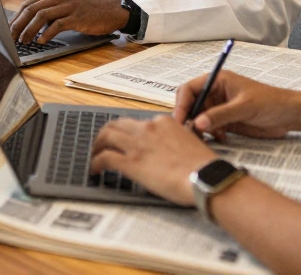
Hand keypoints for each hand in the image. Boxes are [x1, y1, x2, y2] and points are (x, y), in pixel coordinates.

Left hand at [9, 0, 128, 43]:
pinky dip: (46, 34)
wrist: (110, 11)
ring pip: (41, 16)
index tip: (8, 29)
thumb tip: (28, 25)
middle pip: (31, 9)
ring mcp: (68, 5)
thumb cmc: (86, 10)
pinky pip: (57, 25)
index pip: (28, 3)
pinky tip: (41, 41)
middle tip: (10, 37)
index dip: (16, 17)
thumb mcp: (64, 5)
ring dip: (29, 30)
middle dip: (18, 24)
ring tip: (24, 41)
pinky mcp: (76, 16)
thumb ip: (48, 11)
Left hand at [89, 114, 216, 205]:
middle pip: (117, 125)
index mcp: (163, 122)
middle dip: (107, 133)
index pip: (137, 123)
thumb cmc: (203, 166)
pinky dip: (96, 162)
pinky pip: (105, 158)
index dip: (128, 131)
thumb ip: (175, 140)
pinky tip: (95, 169)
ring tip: (94, 154)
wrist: (206, 177)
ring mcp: (137, 144)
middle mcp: (147, 128)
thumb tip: (169, 148)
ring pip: (106, 137)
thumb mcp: (190, 142)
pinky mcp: (131, 162)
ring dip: (97, 146)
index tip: (125, 139)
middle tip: (102, 143)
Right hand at [173, 71, 300, 139]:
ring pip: (198, 118)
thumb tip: (196, 124)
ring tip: (212, 136)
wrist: (290, 116)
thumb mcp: (244, 107)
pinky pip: (209, 128)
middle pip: (191, 104)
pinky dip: (210, 134)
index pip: (190, 89)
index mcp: (217, 80)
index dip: (182, 104)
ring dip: (201, 128)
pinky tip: (222, 138)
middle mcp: (215, 93)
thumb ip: (220, 115)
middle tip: (191, 132)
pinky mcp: (225, 121)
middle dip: (189, 118)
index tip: (180, 120)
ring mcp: (219, 108)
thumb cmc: (271, 102)